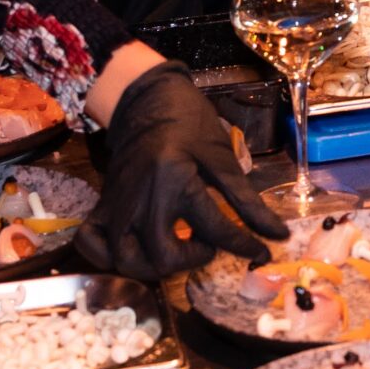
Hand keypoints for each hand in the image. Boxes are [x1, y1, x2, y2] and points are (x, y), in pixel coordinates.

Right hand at [78, 63, 288, 279]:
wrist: (149, 102)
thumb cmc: (190, 125)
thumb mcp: (221, 157)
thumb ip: (247, 200)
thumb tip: (277, 234)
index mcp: (177, 181)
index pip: (215, 231)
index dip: (245, 246)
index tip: (261, 254)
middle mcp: (142, 200)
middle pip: (164, 259)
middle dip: (193, 260)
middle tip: (206, 243)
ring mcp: (117, 206)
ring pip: (127, 261)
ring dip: (154, 266)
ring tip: (175, 248)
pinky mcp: (102, 207)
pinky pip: (92, 246)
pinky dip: (108, 257)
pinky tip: (136, 249)